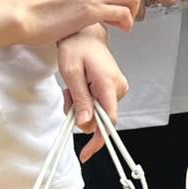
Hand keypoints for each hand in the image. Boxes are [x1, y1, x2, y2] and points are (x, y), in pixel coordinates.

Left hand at [56, 30, 127, 160]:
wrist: (86, 34)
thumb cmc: (77, 48)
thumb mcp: (71, 73)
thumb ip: (80, 99)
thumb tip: (86, 124)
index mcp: (109, 84)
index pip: (109, 120)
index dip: (98, 140)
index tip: (86, 154)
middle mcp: (119, 88)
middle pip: (101, 118)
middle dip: (81, 114)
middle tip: (68, 95)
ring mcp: (118, 88)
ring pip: (98, 112)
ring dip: (82, 107)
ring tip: (73, 88)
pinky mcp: (115, 88)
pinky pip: (100, 104)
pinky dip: (86, 101)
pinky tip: (80, 87)